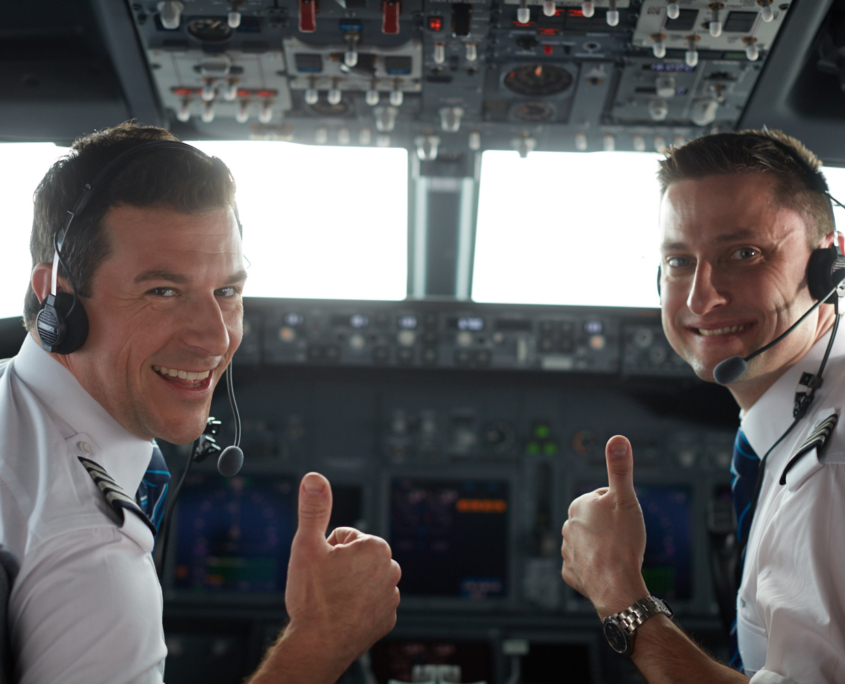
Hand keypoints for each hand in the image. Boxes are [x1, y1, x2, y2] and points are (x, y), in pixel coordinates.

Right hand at [284, 472, 400, 666]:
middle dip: (340, 567)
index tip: (321, 568)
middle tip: (325, 585)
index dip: (327, 551)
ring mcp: (391, 596)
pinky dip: (357, 606)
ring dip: (349, 585)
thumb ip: (313, 509)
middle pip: (356, 557)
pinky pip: (369, 603)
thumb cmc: (313, 597)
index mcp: (375, 547)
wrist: (318, 645)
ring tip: (332, 601)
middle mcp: (391, 569)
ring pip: (362, 580)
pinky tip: (342, 614)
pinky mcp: (387, 618)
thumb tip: (314, 478)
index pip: (344, 537)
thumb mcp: (307, 546)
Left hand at [561, 435, 648, 618]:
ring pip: (592, 542)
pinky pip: (586, 565)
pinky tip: (607, 568)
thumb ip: (620, 468)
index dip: (620, 507)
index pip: (605, 498)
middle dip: (612, 526)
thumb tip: (617, 440)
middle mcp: (569, 525)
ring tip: (617, 554)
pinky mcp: (571, 572)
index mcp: (579, 504)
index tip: (625, 518)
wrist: (616, 585)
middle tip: (624, 537)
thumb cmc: (621, 542)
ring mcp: (568, 550)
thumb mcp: (625, 498)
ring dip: (604, 546)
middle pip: (598, 520)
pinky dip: (597, 566)